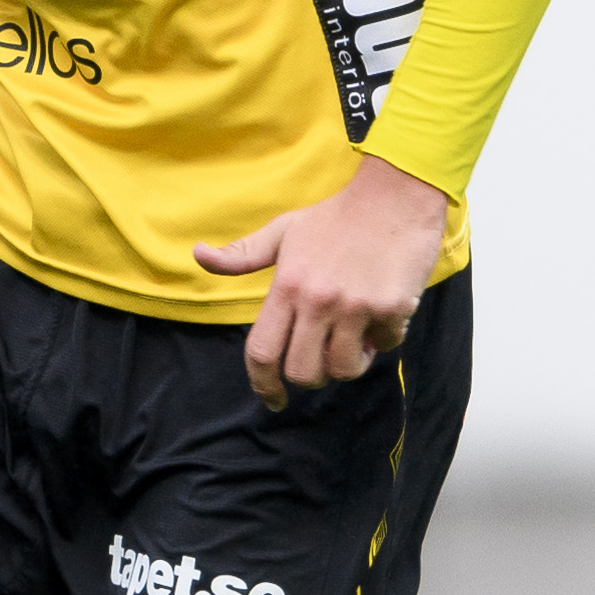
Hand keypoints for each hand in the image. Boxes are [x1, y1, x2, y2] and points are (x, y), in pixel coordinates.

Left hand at [193, 157, 448, 406]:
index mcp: (287, 286)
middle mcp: (317, 300)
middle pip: (303, 373)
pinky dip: (383, 340)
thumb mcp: (283, 230)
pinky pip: (385, 346)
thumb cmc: (335, 216)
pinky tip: (382, 317)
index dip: (262, 384)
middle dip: (311, 378)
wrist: (395, 196)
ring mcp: (356, 306)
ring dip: (348, 364)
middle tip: (322, 360)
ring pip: (344, 369)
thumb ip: (242, 254)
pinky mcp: (392, 307)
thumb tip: (199, 255)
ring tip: (354, 341)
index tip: (272, 398)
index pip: (262, 351)